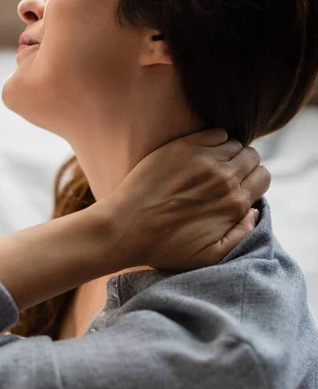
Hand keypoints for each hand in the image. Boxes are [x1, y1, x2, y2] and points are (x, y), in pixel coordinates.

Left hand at [105, 128, 270, 271]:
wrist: (126, 229)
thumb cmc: (164, 247)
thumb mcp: (209, 255)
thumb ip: (240, 235)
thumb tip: (253, 212)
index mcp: (234, 203)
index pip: (263, 178)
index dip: (253, 182)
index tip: (238, 187)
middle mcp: (224, 178)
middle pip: (252, 158)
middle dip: (244, 166)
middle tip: (224, 177)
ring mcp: (205, 159)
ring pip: (235, 143)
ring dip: (229, 152)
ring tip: (210, 166)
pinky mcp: (185, 146)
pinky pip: (215, 132)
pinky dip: (214, 140)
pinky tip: (200, 154)